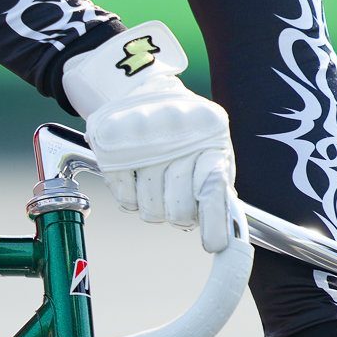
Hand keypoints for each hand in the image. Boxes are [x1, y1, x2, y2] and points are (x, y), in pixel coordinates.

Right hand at [62, 21, 235, 251]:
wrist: (143, 92)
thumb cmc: (186, 130)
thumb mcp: (213, 147)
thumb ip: (218, 184)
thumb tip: (224, 230)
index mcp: (208, 138)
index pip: (211, 188)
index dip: (213, 222)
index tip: (215, 245)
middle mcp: (176, 140)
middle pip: (179, 211)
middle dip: (180, 212)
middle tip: (177, 193)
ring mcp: (142, 147)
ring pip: (151, 212)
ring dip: (155, 203)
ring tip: (157, 176)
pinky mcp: (112, 154)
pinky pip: (126, 202)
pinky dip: (133, 195)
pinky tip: (138, 173)